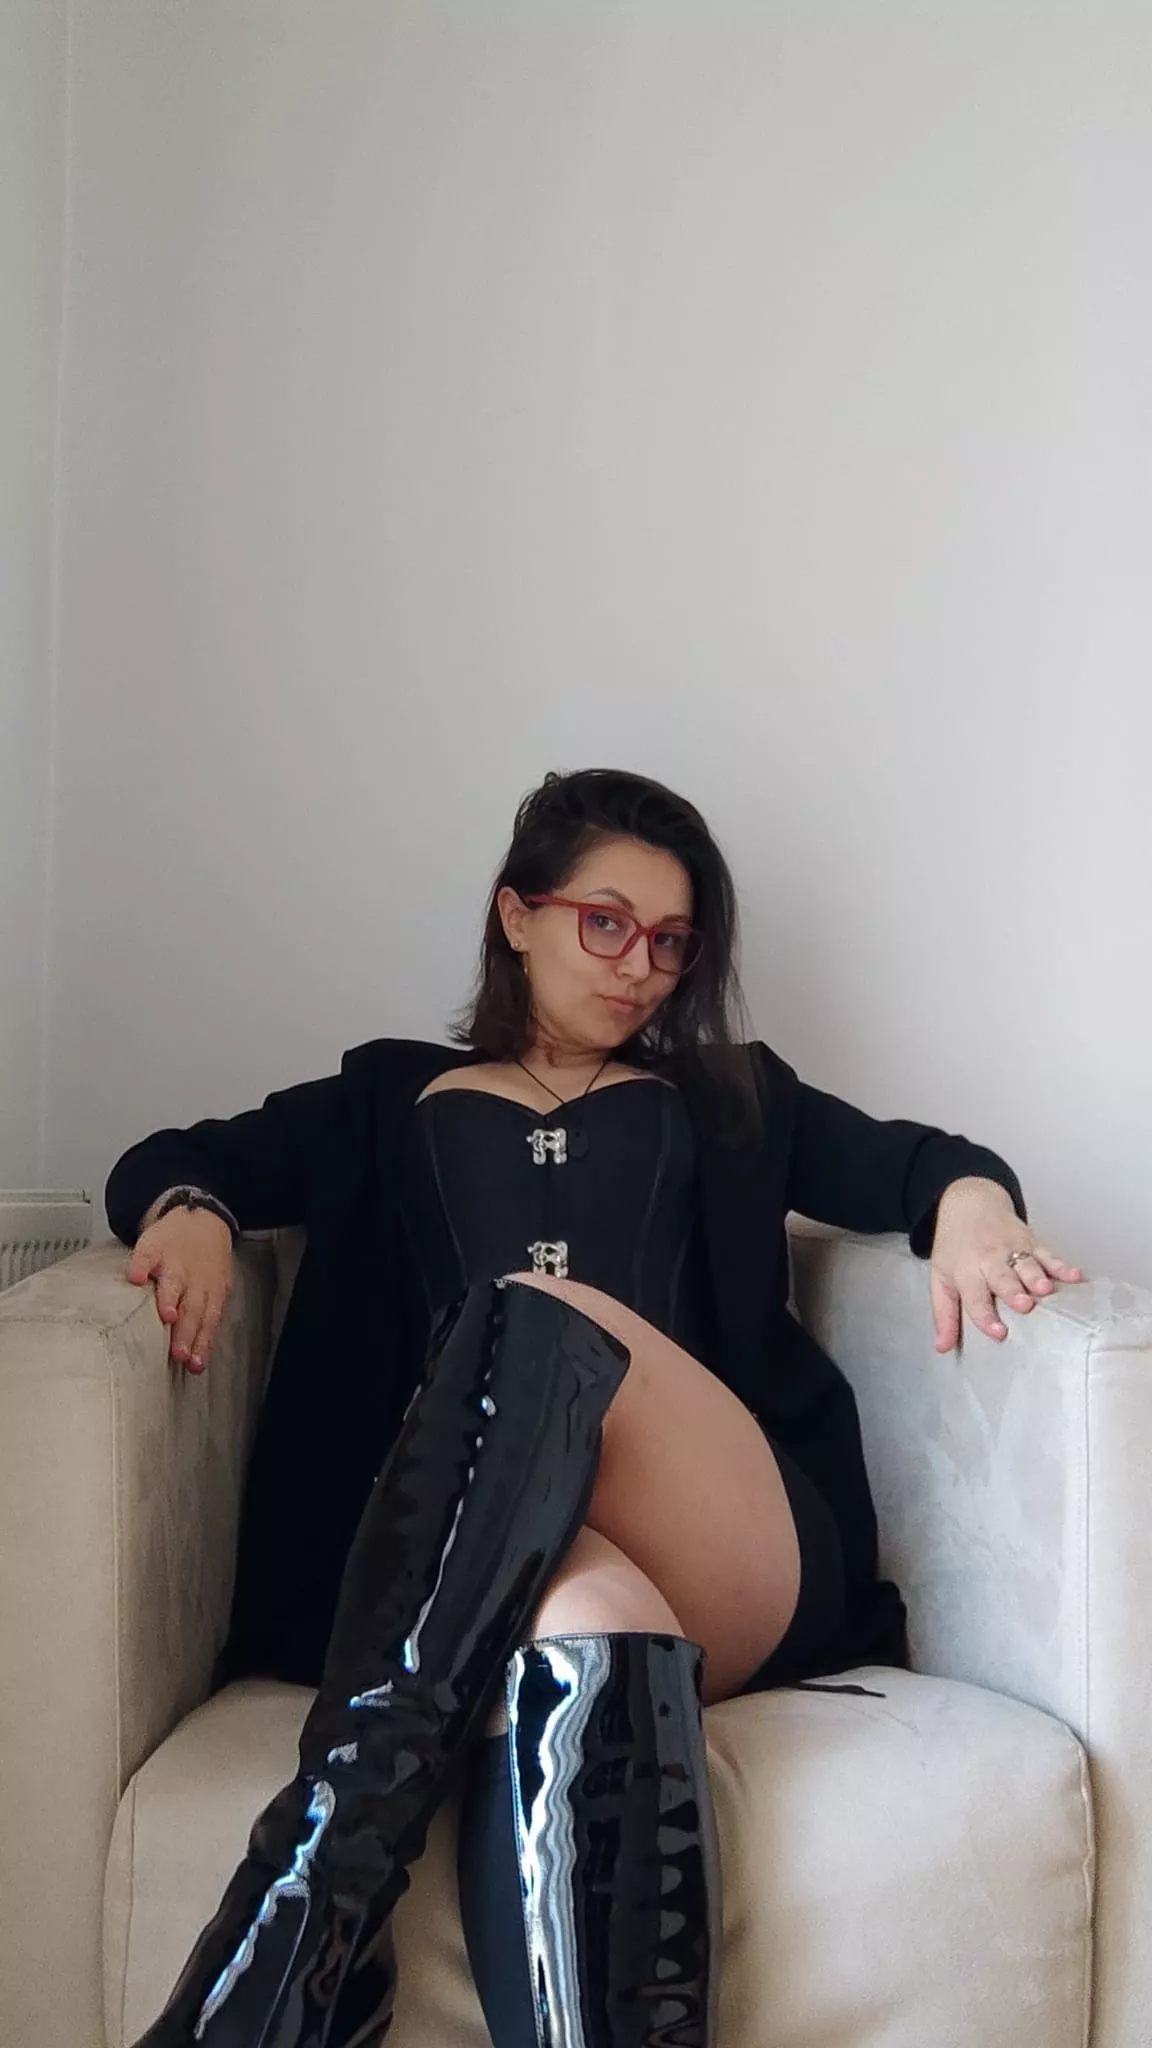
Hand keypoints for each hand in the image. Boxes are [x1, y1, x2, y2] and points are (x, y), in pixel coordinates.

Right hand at [126, 1207, 233, 1372]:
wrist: (201, 1218)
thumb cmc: (205, 1264)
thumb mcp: (213, 1290)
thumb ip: (203, 1323)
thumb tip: (195, 1363)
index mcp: (210, 1291)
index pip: (208, 1321)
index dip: (201, 1342)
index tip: (193, 1364)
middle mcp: (194, 1279)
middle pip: (192, 1307)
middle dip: (186, 1331)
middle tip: (179, 1353)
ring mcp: (174, 1262)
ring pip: (173, 1282)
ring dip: (169, 1299)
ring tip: (166, 1316)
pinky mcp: (154, 1247)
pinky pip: (146, 1255)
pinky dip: (141, 1266)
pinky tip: (134, 1278)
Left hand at [929, 1177, 1085, 1352]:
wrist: (969, 1204)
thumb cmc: (955, 1248)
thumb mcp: (941, 1279)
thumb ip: (944, 1315)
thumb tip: (943, 1347)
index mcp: (966, 1272)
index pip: (975, 1298)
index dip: (986, 1316)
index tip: (999, 1333)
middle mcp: (989, 1261)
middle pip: (1003, 1278)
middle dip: (1014, 1291)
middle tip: (1025, 1305)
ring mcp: (1012, 1250)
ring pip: (1028, 1265)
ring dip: (1038, 1278)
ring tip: (1046, 1291)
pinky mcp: (1031, 1242)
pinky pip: (1048, 1254)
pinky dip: (1062, 1265)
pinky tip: (1075, 1276)